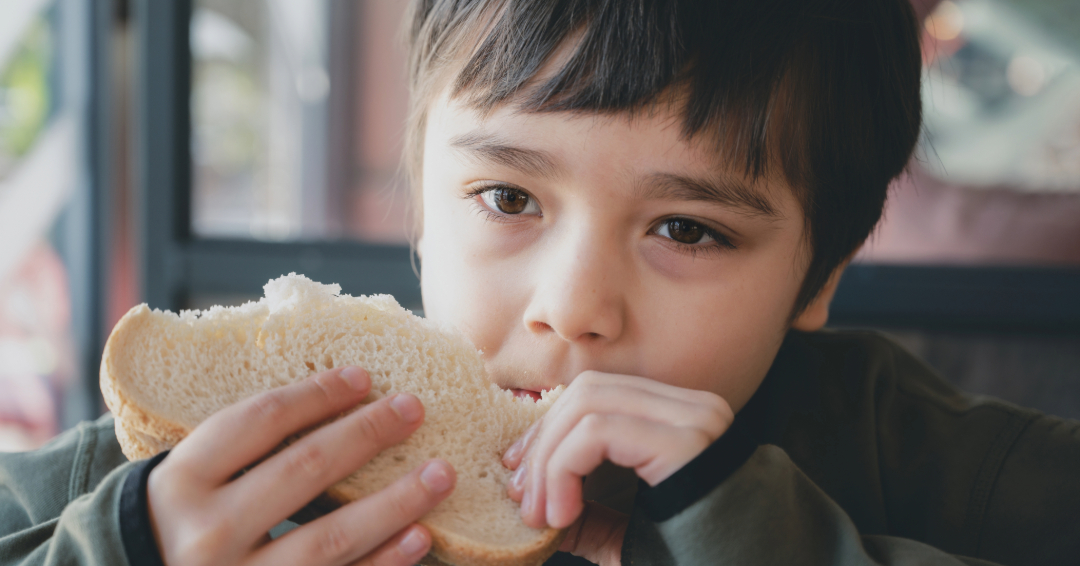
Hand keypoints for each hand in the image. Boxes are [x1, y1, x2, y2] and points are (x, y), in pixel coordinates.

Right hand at [147, 366, 455, 565]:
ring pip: (330, 539)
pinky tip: (420, 536)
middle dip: (366, 434)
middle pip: (303, 470)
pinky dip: (383, 561)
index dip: (316, 394)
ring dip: (395, 504)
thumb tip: (338, 392)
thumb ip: (244, 443)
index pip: (259, 422)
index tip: (362, 376)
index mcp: (183, 481)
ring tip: (441, 474)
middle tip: (414, 408)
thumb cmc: (183, 521)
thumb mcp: (193, 477)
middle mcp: (208, 532)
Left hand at [501, 371, 731, 560]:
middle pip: (587, 392)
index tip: (522, 480)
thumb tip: (534, 505)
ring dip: (548, 460)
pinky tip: (562, 515)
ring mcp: (693, 419)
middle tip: (523, 500)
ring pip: (587, 405)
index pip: (596, 395)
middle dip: (542, 443)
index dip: (548, 431)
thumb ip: (586, 517)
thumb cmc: (692, 564)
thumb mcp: (624, 536)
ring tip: (540, 515)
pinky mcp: (686, 441)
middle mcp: (692, 408)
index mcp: (679, 421)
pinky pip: (597, 432)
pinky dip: (563, 469)